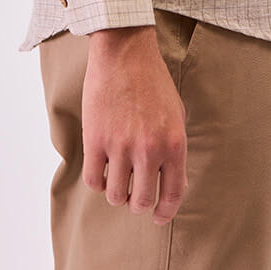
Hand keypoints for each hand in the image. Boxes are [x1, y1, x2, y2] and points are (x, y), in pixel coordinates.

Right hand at [82, 25, 188, 223]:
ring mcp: (121, 146)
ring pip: (116, 195)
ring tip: (116, 180)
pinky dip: (97, 180)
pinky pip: (94, 180)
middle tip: (133, 194)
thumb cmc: (152, 81)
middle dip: (137, 203)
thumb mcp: (176, 113)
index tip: (158, 217)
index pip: (173, 194)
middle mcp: (149, 149)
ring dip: (116, 193)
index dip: (165, 212)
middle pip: (142, 201)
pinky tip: (101, 169)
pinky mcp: (96, 140)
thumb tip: (171, 182)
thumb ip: (174, 148)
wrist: (124, 53)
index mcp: (174, 143)